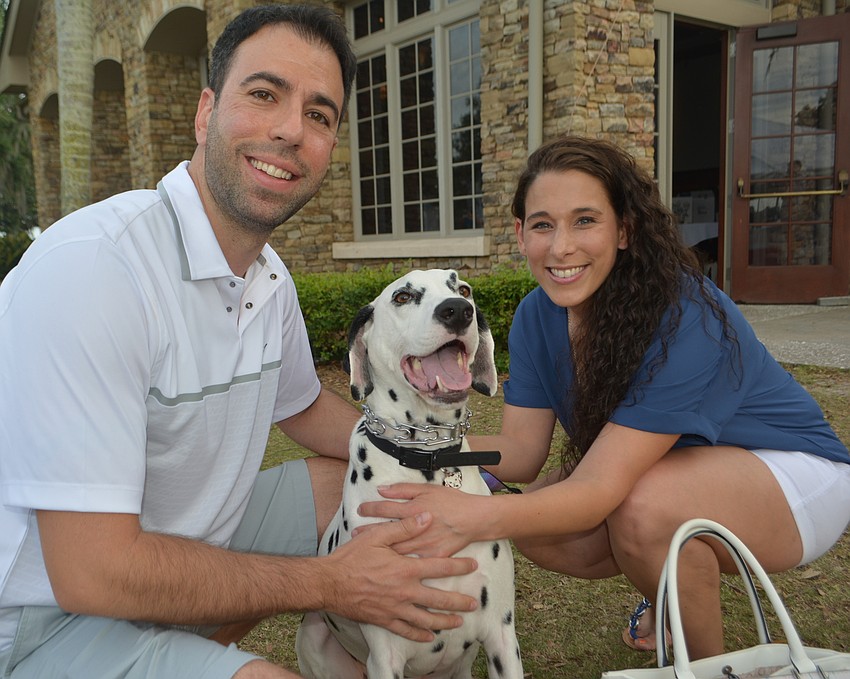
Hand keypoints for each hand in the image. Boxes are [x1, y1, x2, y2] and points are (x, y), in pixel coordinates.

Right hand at [323, 512, 478, 641]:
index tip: (473, 566)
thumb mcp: (377, 536)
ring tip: (458, 622)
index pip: (440, 567)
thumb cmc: (351, 557)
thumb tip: (427, 517)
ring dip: (444, 621)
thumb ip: (404, 527)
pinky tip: (429, 636)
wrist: (328, 583)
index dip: (459, 566)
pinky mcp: (383, 620)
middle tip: (473, 604)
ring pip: (426, 619)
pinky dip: (419, 634)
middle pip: (439, 599)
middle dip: (458, 602)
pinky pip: (405, 630)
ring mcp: (395, 608)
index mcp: (405, 569)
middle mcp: (404, 591)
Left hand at [356, 484, 483, 557]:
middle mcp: (415, 528)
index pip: (385, 508)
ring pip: (395, 548)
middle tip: (354, 533)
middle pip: (385, 531)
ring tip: (364, 548)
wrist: (474, 519)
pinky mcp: (431, 558)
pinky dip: (399, 563)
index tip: (360, 510)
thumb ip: (403, 489)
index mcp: (413, 509)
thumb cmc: (452, 502)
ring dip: (379, 548)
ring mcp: (423, 545)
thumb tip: (382, 489)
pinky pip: (412, 562)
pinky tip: (387, 564)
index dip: (370, 509)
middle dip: (368, 532)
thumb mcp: (427, 489)